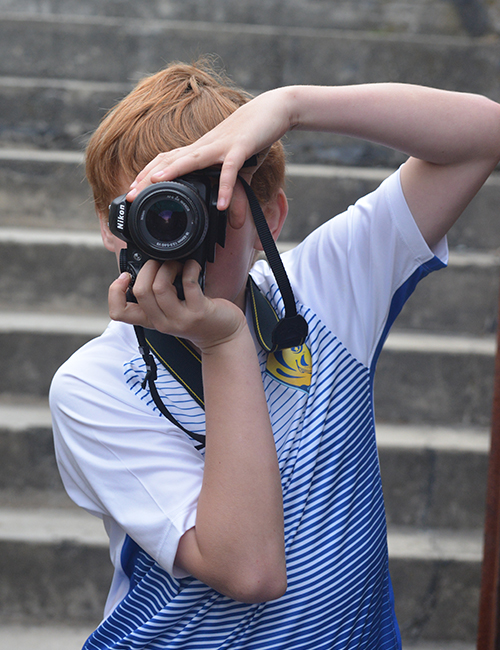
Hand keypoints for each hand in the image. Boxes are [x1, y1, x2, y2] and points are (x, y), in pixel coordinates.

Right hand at [108, 259, 246, 352]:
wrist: (223, 336)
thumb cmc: (196, 317)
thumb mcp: (170, 311)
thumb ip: (157, 295)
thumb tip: (146, 264)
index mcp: (151, 319)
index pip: (118, 312)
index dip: (114, 292)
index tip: (125, 277)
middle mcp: (162, 322)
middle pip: (140, 291)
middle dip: (148, 268)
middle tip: (158, 262)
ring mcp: (180, 319)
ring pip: (160, 287)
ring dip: (167, 267)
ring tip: (176, 264)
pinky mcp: (198, 312)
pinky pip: (188, 282)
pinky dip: (189, 268)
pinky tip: (192, 267)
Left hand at [126, 88, 291, 209]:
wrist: (273, 110)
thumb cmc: (251, 136)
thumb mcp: (238, 168)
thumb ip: (233, 191)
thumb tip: (232, 218)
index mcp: (200, 150)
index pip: (166, 161)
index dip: (146, 174)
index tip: (130, 190)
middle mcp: (205, 147)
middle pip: (170, 161)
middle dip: (147, 177)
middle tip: (129, 194)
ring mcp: (221, 146)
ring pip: (192, 159)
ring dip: (172, 171)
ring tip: (154, 184)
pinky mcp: (241, 148)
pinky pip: (231, 170)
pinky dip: (225, 187)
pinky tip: (220, 205)